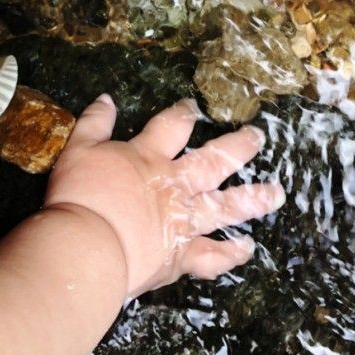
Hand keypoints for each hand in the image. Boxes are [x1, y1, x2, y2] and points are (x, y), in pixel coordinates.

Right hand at [45, 96, 284, 296]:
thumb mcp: (78, 150)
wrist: (87, 248)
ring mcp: (184, 221)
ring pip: (227, 207)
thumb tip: (107, 99)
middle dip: (239, 147)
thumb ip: (94, 123)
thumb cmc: (79, 196)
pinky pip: (213, 256)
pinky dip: (231, 254)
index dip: (185, 113)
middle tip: (258, 137)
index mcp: (149, 157)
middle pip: (215, 161)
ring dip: (254, 199)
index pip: (173, 126)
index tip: (194, 107)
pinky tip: (246, 249)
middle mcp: (175, 185)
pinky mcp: (181, 255)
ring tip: (277, 193)